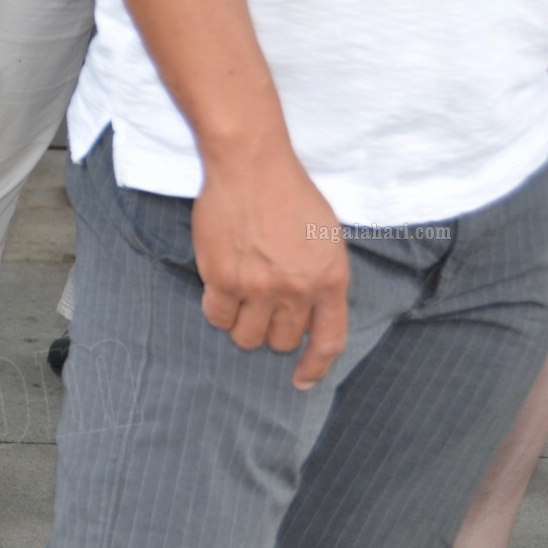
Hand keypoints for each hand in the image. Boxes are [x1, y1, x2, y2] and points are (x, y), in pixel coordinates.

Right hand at [191, 148, 349, 389]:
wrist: (251, 167)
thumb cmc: (290, 196)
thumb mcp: (326, 239)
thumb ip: (322, 279)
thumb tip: (308, 315)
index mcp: (330, 279)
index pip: (328, 340)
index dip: (315, 367)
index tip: (301, 380)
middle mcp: (296, 289)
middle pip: (282, 342)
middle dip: (272, 332)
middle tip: (263, 307)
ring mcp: (258, 286)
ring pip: (246, 336)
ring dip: (242, 324)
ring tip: (241, 296)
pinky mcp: (223, 279)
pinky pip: (217, 317)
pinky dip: (218, 309)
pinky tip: (221, 286)